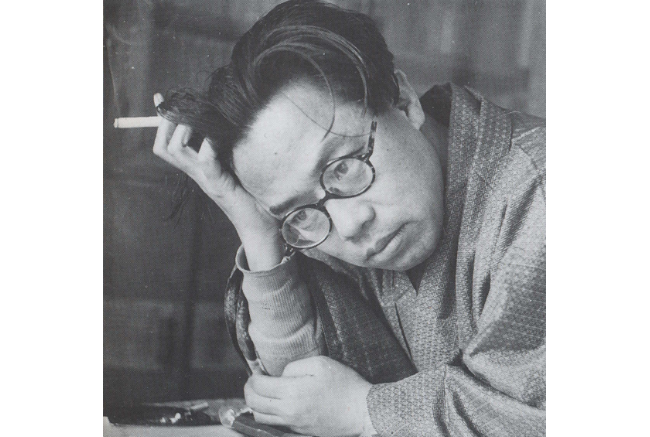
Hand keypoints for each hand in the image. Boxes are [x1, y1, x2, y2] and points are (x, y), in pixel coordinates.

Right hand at [151, 93, 283, 268]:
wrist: (262, 227)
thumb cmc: (256, 196)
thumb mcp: (239, 165)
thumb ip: (230, 147)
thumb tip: (230, 119)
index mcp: (199, 168)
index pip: (167, 144)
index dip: (161, 121)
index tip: (161, 97)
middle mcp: (197, 173)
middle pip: (164, 146)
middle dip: (168, 121)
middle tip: (185, 107)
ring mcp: (206, 179)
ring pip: (175, 150)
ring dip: (184, 128)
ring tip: (200, 118)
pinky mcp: (219, 184)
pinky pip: (205, 159)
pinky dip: (209, 143)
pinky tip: (219, 135)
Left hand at [244, 356, 375, 436]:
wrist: (361, 411)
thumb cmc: (344, 384)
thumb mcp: (321, 364)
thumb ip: (295, 366)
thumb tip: (281, 374)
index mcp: (293, 392)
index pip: (258, 386)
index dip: (253, 377)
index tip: (256, 372)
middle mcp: (289, 411)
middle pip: (254, 404)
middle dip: (249, 390)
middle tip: (253, 381)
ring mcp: (293, 424)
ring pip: (261, 417)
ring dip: (256, 404)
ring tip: (262, 394)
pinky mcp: (299, 431)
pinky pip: (274, 425)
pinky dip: (268, 414)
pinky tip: (274, 404)